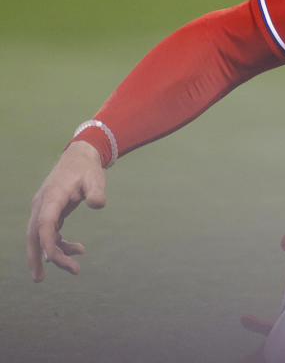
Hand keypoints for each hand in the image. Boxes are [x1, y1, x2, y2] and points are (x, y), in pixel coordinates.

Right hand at [26, 141, 106, 281]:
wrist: (79, 157)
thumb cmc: (87, 169)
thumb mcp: (96, 178)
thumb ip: (97, 192)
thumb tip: (98, 205)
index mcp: (52, 197)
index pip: (44, 224)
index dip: (46, 243)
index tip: (52, 260)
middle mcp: (42, 204)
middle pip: (34, 235)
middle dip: (36, 257)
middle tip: (40, 280)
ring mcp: (43, 209)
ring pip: (40, 237)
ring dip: (53, 254)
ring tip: (75, 269)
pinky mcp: (48, 212)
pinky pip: (49, 233)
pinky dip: (59, 244)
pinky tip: (77, 249)